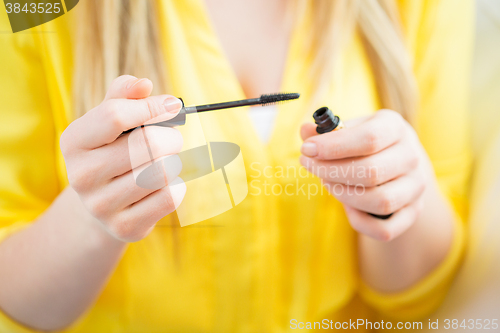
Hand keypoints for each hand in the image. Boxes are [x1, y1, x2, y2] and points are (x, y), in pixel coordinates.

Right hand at [60, 75, 185, 241]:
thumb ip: (123, 95)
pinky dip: (178, 185)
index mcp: (73, 141)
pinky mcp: (125, 227)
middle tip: (172, 139)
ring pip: (162, 171)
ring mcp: (101, 206)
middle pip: (146, 144)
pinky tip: (165, 184)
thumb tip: (144, 84)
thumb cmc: (113, 152)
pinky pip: (170, 197)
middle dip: (170, 136)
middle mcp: (81, 176)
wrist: (104, 204)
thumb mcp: (109, 121)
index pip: (115, 115)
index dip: (151, 106)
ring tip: (165, 161)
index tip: (172, 105)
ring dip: (174, 161)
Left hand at [300, 110, 432, 241]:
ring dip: (344, 195)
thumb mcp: (350, 129)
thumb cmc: (365, 145)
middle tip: (310, 166)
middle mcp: (412, 156)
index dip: (333, 146)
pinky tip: (348, 206)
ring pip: (380, 201)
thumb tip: (305, 130)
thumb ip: (326, 131)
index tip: (306, 150)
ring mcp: (416, 187)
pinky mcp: (413, 213)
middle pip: (371, 172)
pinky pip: (385, 230)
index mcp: (395, 128)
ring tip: (327, 183)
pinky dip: (360, 222)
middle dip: (331, 171)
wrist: (399, 165)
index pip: (369, 138)